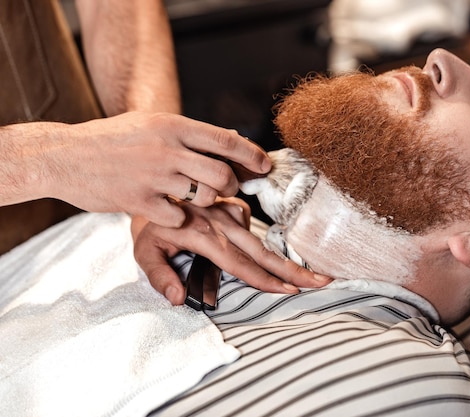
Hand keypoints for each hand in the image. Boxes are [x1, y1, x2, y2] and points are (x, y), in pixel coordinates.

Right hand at [47, 112, 271, 226]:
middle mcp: (166, 148)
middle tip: (227, 188)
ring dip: (207, 201)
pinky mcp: (139, 200)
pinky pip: (179, 216)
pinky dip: (179, 217)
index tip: (265, 166)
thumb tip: (233, 138)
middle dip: (232, 185)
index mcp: (172, 125)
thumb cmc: (112, 140)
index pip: (226, 140)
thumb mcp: (152, 124)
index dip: (252, 155)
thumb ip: (191, 134)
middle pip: (223, 174)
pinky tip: (167, 209)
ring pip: (205, 196)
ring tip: (193, 197)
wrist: (64, 156)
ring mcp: (153, 175)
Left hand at [131, 198, 331, 304]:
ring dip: (282, 260)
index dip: (266, 280)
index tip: (290, 291)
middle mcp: (221, 223)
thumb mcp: (144, 252)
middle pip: (262, 252)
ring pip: (260, 240)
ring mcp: (228, 212)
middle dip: (292, 270)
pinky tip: (263, 257)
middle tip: (322, 281)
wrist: (151, 184)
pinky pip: (250, 225)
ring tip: (310, 276)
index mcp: (202, 236)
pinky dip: (259, 242)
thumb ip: (160, 276)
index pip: (240, 265)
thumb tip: (178, 299)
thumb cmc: (148, 225)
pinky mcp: (231, 205)